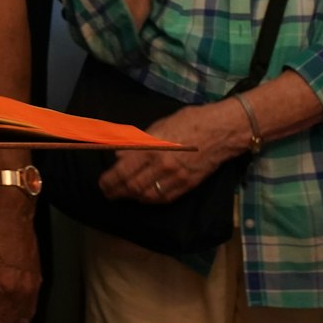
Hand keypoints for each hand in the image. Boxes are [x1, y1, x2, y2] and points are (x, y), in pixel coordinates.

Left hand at [98, 102, 241, 202]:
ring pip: (147, 195)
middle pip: (133, 186)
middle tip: (108, 194)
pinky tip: (143, 198)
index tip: (102, 184)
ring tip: (123, 196)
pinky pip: (165, 198)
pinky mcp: (187, 184)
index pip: (123, 171)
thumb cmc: (187, 122)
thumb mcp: (157, 127)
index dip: (110, 181)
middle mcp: (161, 165)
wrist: (220, 131)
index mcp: (151, 148)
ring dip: (132, 198)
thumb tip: (120, 155)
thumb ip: (137, 143)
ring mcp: (175, 177)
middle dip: (117, 192)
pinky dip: (150, 200)